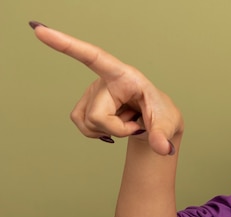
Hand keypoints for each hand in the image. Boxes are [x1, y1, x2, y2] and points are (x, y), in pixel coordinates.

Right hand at [30, 22, 182, 155]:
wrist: (156, 123)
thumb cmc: (162, 115)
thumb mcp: (168, 124)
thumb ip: (163, 136)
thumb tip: (163, 148)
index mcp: (124, 75)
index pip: (94, 57)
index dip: (67, 45)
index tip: (41, 31)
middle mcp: (104, 80)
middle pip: (98, 116)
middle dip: (118, 130)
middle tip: (138, 125)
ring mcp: (93, 93)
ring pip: (89, 124)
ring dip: (110, 131)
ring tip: (128, 122)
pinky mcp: (85, 106)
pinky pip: (83, 127)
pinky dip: (100, 133)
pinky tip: (115, 127)